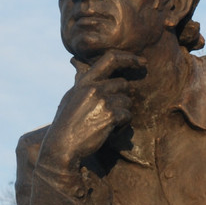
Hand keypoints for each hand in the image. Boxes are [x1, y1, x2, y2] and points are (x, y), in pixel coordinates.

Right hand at [41, 50, 145, 170]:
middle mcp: (94, 88)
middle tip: (110, 112)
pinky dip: (122, 125)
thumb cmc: (66, 123)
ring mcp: (103, 101)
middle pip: (123, 84)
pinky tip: (109, 132)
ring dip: (121, 113)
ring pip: (127, 101)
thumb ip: (81, 81)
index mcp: (85, 81)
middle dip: (121, 98)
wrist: (62, 146)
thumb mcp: (70, 96)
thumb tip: (77, 62)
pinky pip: (127, 116)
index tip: (142, 62)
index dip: (129, 58)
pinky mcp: (111, 116)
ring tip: (106, 123)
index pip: (110, 58)